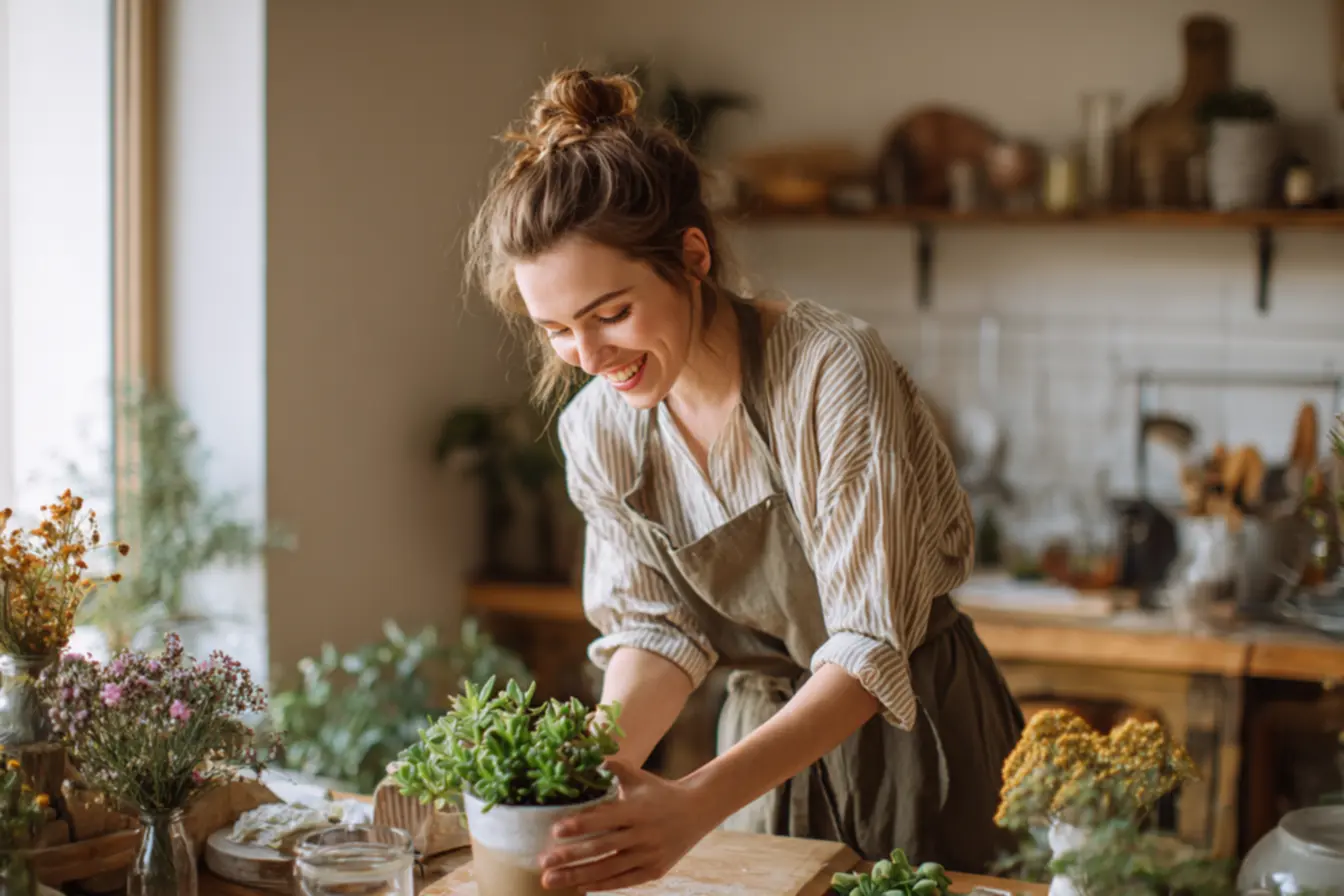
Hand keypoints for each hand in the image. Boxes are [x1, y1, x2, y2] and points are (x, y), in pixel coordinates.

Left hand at [539, 758, 712, 891]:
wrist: (698, 810)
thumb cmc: (660, 791)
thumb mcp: (638, 777)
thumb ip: (613, 767)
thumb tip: (585, 754)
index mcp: (637, 809)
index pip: (604, 819)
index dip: (580, 825)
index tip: (555, 830)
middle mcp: (643, 834)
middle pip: (601, 848)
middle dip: (570, 856)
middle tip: (543, 862)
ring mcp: (649, 855)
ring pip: (608, 868)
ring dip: (577, 876)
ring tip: (551, 880)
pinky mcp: (654, 870)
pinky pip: (624, 880)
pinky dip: (602, 884)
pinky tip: (580, 886)